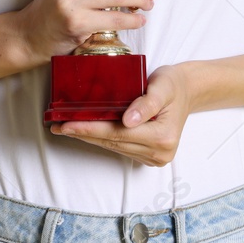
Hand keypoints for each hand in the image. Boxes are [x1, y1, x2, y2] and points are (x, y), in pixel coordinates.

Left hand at [50, 63, 193, 166]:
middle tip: (56, 126)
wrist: (187, 91)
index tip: (66, 124)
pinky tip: (85, 130)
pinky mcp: (149, 157)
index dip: (90, 128)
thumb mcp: (163, 86)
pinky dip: (101, 138)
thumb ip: (147, 103)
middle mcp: (159, 153)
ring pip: (113, 147)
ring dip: (89, 137)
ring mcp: (155, 158)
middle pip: (112, 142)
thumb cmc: (173, 84)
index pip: (117, 133)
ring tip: (65, 128)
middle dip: (83, 133)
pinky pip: (119, 147)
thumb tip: (129, 121)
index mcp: (163, 137)